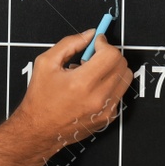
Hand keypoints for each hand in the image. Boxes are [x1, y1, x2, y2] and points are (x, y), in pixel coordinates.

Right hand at [11, 26, 131, 159]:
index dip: (104, 44)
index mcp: (81, 83)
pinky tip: (91, 88)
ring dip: (112, 69)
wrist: (39, 130)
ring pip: (125, 78)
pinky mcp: (109, 117)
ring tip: (91, 73)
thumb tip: (90, 35)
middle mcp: (97, 98)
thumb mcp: (46, 63)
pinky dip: (110, 85)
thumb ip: (70, 44)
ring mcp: (105, 109)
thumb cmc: (40, 99)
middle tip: (92, 57)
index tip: (97, 43)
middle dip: (109, 54)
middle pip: (122, 65)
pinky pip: (119, 93)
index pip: (111, 55)